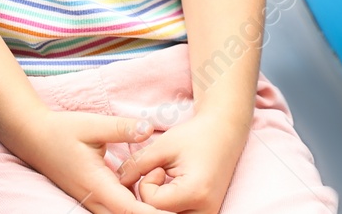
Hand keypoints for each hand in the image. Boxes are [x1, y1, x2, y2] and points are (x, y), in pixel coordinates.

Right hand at [6, 106, 168, 213]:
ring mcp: (90, 201)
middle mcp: (94, 199)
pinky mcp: (91, 198)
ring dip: (141, 211)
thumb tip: (149, 128)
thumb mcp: (92, 124)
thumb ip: (122, 128)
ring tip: (167, 205)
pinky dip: (132, 209)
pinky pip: (115, 211)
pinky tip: (147, 199)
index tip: (174, 211)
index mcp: (96, 184)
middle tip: (178, 208)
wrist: (32, 136)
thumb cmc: (61, 129)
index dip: (154, 213)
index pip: (131, 210)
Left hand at [114, 107, 248, 212]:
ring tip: (166, 183)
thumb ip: (137, 165)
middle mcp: (206, 211)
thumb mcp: (161, 147)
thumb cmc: (193, 137)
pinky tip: (171, 191)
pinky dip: (167, 207)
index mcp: (196, 192)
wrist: (224, 135)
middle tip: (160, 175)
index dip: (146, 184)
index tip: (157, 167)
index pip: (153, 203)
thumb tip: (118, 181)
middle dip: (150, 198)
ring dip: (158, 204)